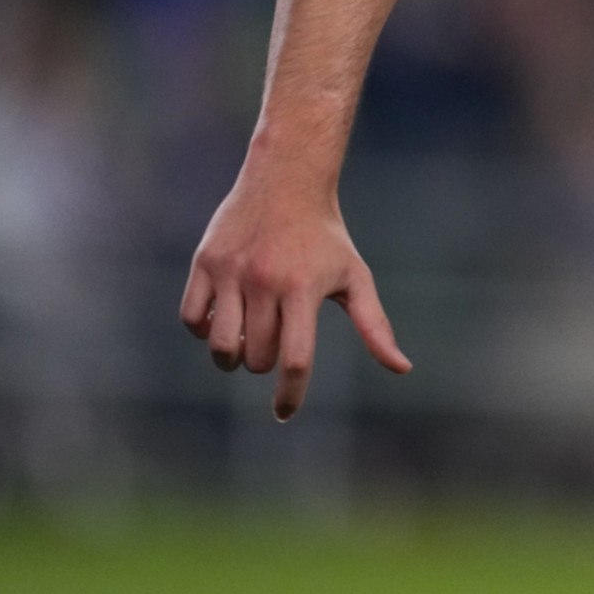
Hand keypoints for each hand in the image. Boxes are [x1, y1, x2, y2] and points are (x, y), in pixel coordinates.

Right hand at [179, 167, 409, 419]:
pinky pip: (191, 319)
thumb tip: (402, 368)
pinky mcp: (205, 262)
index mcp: (304, 288)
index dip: (289, 394)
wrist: (287, 180)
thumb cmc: (326, 236)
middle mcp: (265, 280)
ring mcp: (231, 271)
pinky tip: (223, 319)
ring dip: (231, 358)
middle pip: (257, 357)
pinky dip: (203, 330)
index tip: (284, 413)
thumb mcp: (355, 276)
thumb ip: (375, 325)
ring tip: (246, 342)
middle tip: (275, 342)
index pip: (295, 360)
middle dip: (266, 363)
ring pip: (221, 346)